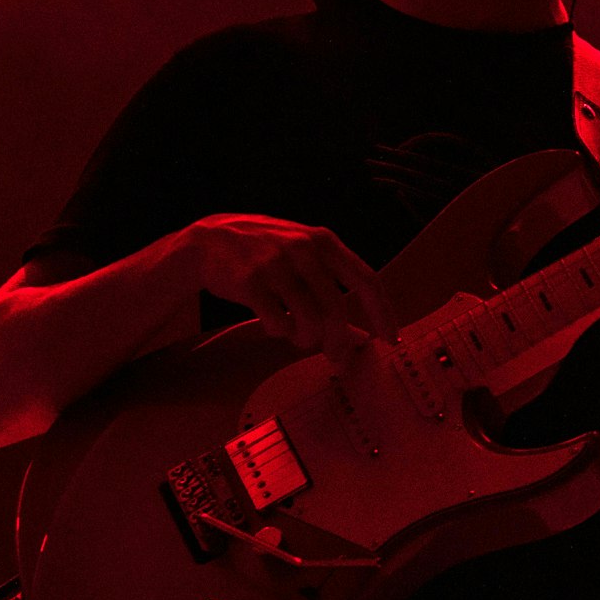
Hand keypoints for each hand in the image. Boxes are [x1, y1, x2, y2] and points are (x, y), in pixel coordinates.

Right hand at [181, 214, 397, 363]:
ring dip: (306, 339)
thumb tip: (362, 333)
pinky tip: (272, 323)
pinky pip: (277, 323)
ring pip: (308, 320)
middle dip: (339, 341)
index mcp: (324, 240)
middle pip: (336, 308)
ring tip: (298, 336)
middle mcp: (303, 249)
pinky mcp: (250, 282)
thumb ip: (332, 282)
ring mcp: (275, 264)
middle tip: (338, 359)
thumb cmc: (266, 251)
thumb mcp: (302, 251)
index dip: (382, 313)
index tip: (390, 339)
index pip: (366, 279)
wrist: (209, 240)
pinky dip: (279, 331)